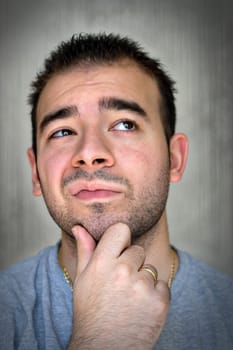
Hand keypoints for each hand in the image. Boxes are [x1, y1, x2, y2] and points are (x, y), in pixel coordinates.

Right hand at [67, 223, 169, 349]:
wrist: (105, 349)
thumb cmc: (91, 313)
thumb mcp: (82, 280)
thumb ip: (85, 250)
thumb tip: (79, 227)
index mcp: (102, 263)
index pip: (121, 230)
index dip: (122, 239)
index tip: (119, 251)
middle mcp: (123, 271)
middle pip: (138, 250)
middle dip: (132, 263)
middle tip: (120, 285)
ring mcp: (143, 287)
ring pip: (150, 269)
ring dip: (143, 280)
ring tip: (129, 300)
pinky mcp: (160, 301)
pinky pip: (162, 285)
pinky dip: (155, 295)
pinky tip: (141, 308)